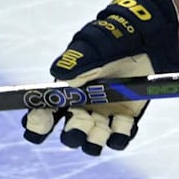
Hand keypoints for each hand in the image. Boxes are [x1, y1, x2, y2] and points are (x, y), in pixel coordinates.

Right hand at [24, 0, 178, 154]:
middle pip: (70, 134)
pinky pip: (119, 138)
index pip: (43, 114)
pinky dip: (119, 137)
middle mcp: (82, 107)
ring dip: (94, 140)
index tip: (41, 121)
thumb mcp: (90, 46)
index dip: (37, 124)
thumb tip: (58, 73)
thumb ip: (75, 60)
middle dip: (72, 134)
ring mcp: (104, 114)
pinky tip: (122, 123)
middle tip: (81, 122)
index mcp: (65, 91)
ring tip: (102, 127)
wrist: (141, 38)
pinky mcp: (126, 117)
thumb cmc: (109, 41)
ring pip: (93, 140)